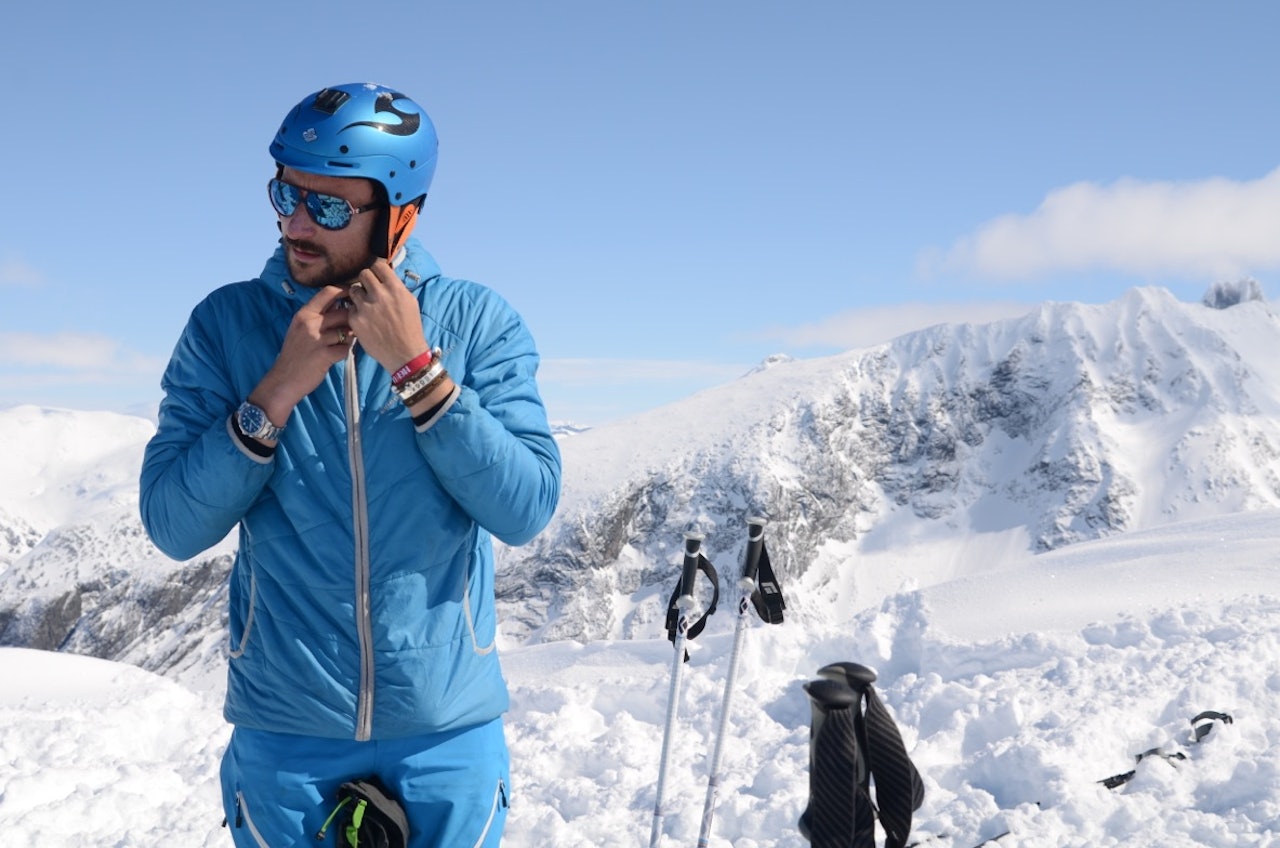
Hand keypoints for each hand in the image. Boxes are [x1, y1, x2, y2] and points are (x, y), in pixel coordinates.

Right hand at [248, 285, 354, 428]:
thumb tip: (341, 302)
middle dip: (351, 320)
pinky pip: (345, 348)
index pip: (328, 292)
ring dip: (350, 337)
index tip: (354, 295)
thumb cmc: (295, 354)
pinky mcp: (324, 355)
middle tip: (352, 328)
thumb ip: (318, 316)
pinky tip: (337, 355)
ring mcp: (317, 339)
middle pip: (343, 312)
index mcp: (304, 314)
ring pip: (347, 331)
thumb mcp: (301, 329)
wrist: (284, 379)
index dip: (345, 291)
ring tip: (343, 343)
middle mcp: (310, 323)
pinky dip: (345, 352)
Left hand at [345, 259, 430, 371]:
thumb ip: (397, 287)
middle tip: (369, 290)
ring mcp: (366, 307)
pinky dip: (356, 313)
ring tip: (366, 306)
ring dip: (359, 295)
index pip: (379, 266)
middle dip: (366, 281)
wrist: (404, 353)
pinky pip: (351, 308)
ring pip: (354, 290)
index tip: (377, 276)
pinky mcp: (356, 320)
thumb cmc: (410, 328)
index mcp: (395, 289)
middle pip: (363, 274)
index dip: (377, 270)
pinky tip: (365, 320)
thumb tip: (385, 277)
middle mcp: (380, 295)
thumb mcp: (411, 302)